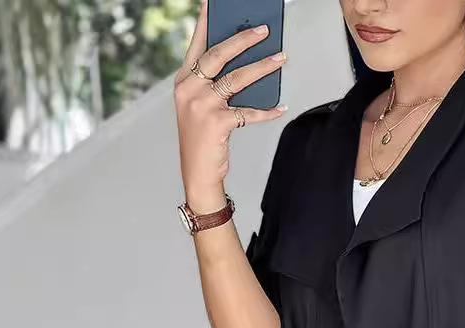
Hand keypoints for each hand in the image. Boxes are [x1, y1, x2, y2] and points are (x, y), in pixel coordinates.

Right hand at [174, 0, 288, 210]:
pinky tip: (280, 106)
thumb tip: (246, 64)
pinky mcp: (217, 123)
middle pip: (219, 55)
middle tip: (264, 29)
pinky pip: (249, 112)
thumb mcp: (201, 106)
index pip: (198, 44)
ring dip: (263, 67)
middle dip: (244, 39)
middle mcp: (190, 89)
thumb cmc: (203, 139)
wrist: (198, 174)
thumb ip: (216, 84)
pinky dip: (267, 110)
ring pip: (237, 79)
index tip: (216, 2)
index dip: (208, 22)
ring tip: (281, 58)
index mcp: (184, 80)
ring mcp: (202, 105)